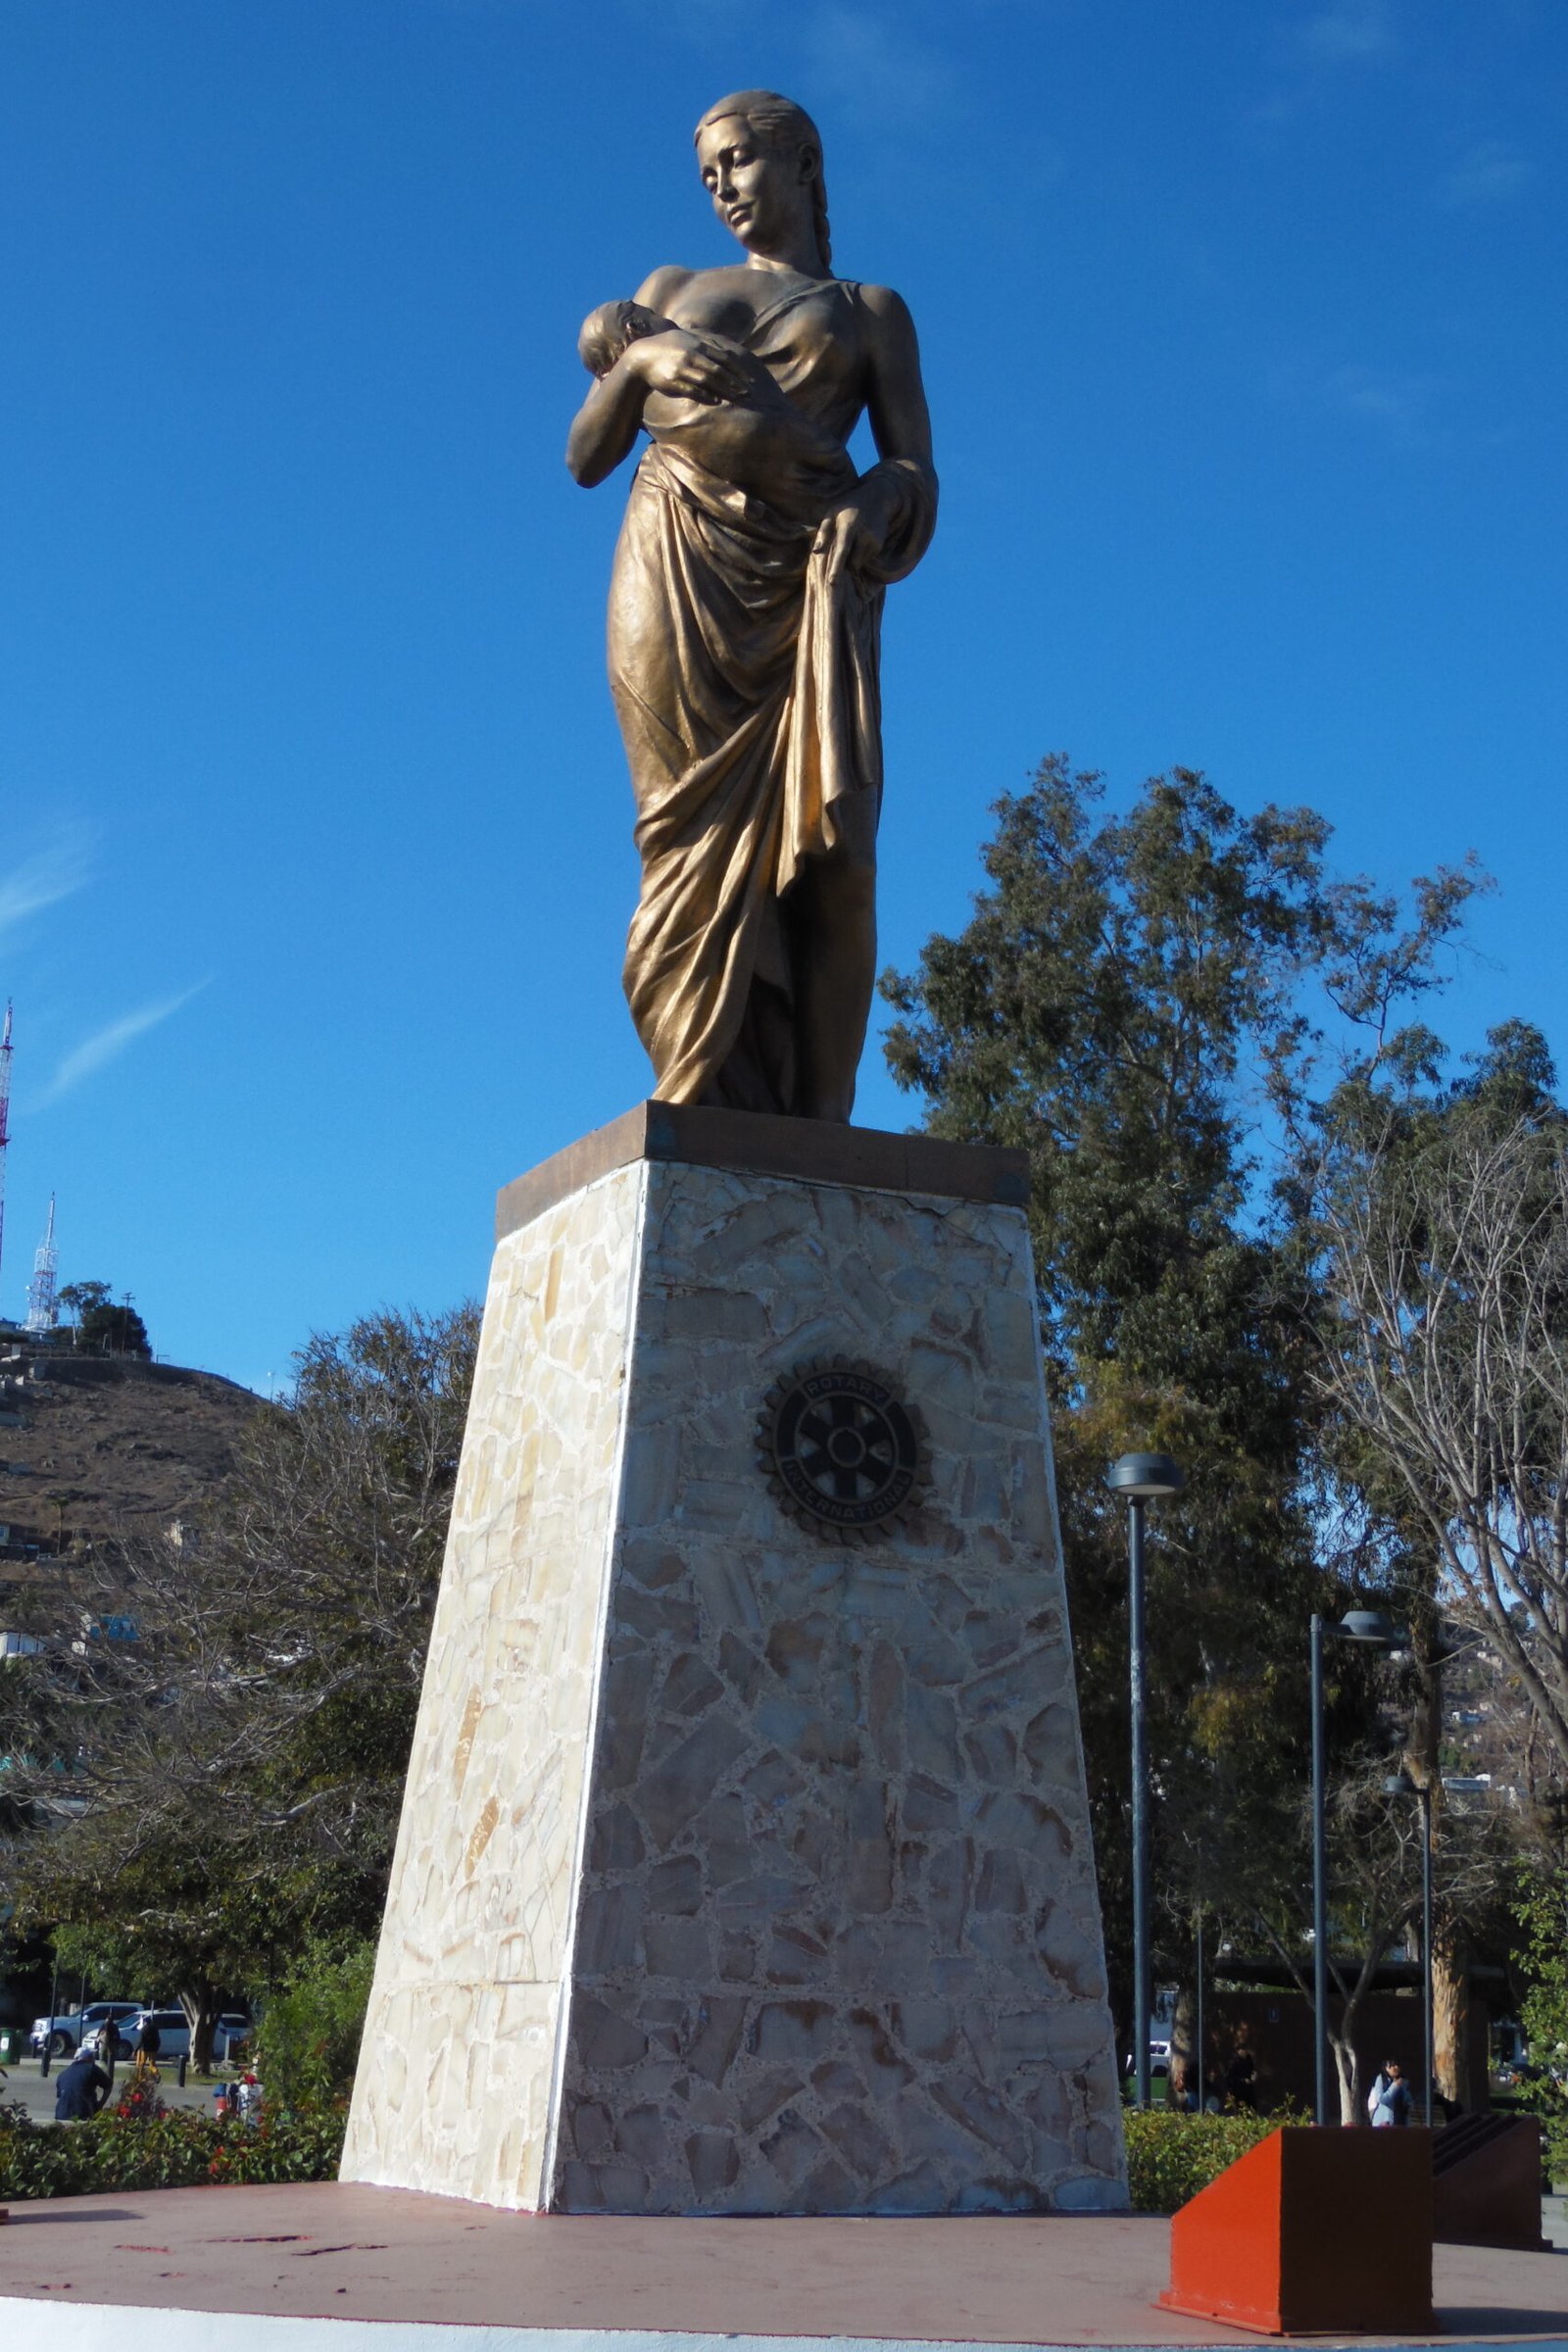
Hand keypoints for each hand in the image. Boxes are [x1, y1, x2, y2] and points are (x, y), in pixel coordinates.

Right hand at [626, 330, 750, 405]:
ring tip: (736, 399)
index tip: (751, 380)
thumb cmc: (668, 348)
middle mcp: (691, 355)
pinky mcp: (673, 381)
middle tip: (748, 393)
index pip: (723, 358)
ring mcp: (682, 368)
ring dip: (724, 390)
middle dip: (735, 382)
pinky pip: (691, 390)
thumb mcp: (687, 338)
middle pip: (718, 370)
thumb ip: (706, 342)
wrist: (642, 357)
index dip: (738, 370)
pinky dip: (705, 395)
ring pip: (707, 380)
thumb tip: (725, 347)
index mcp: (697, 345)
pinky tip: (716, 401)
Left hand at [813, 474, 900, 587]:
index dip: (836, 567)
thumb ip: (823, 531)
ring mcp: (873, 541)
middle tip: (839, 547)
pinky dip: (859, 554)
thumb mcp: (832, 512)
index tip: (832, 582)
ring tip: (851, 539)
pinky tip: (860, 539)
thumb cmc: (847, 506)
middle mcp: (863, 534)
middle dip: (842, 564)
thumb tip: (814, 552)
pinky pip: (864, 559)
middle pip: (850, 562)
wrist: (877, 497)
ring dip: (851, 558)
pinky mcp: (879, 546)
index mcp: (849, 526)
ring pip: (857, 563)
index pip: (841, 550)